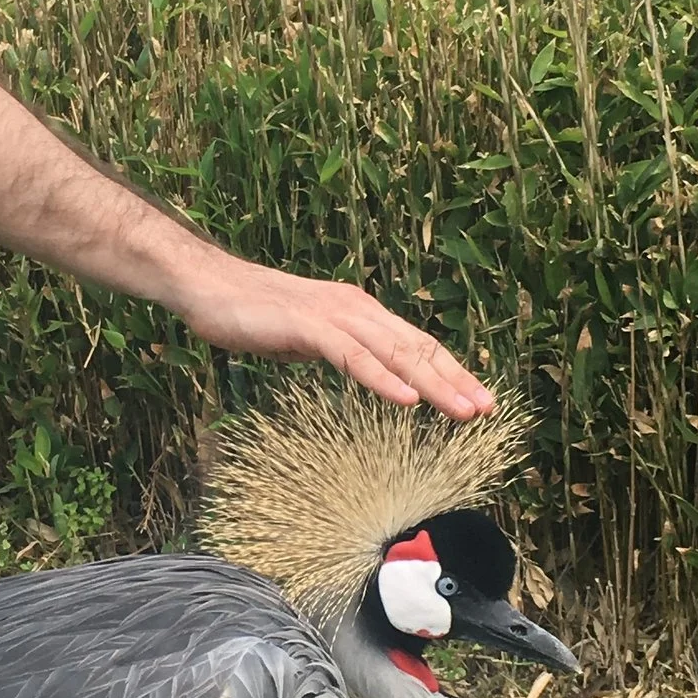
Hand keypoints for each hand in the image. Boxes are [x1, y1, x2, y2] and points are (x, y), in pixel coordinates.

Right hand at [169, 259, 493, 420]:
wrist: (209, 286)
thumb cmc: (253, 314)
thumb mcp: (308, 337)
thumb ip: (339, 349)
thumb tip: (360, 369)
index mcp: (360, 311)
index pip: (415, 345)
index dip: (450, 371)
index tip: (478, 399)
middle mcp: (357, 308)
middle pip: (417, 349)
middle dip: (456, 380)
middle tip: (488, 410)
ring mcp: (335, 316)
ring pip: (395, 354)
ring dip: (434, 384)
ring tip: (464, 411)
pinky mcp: (309, 327)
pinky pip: (354, 357)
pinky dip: (383, 379)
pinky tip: (406, 399)